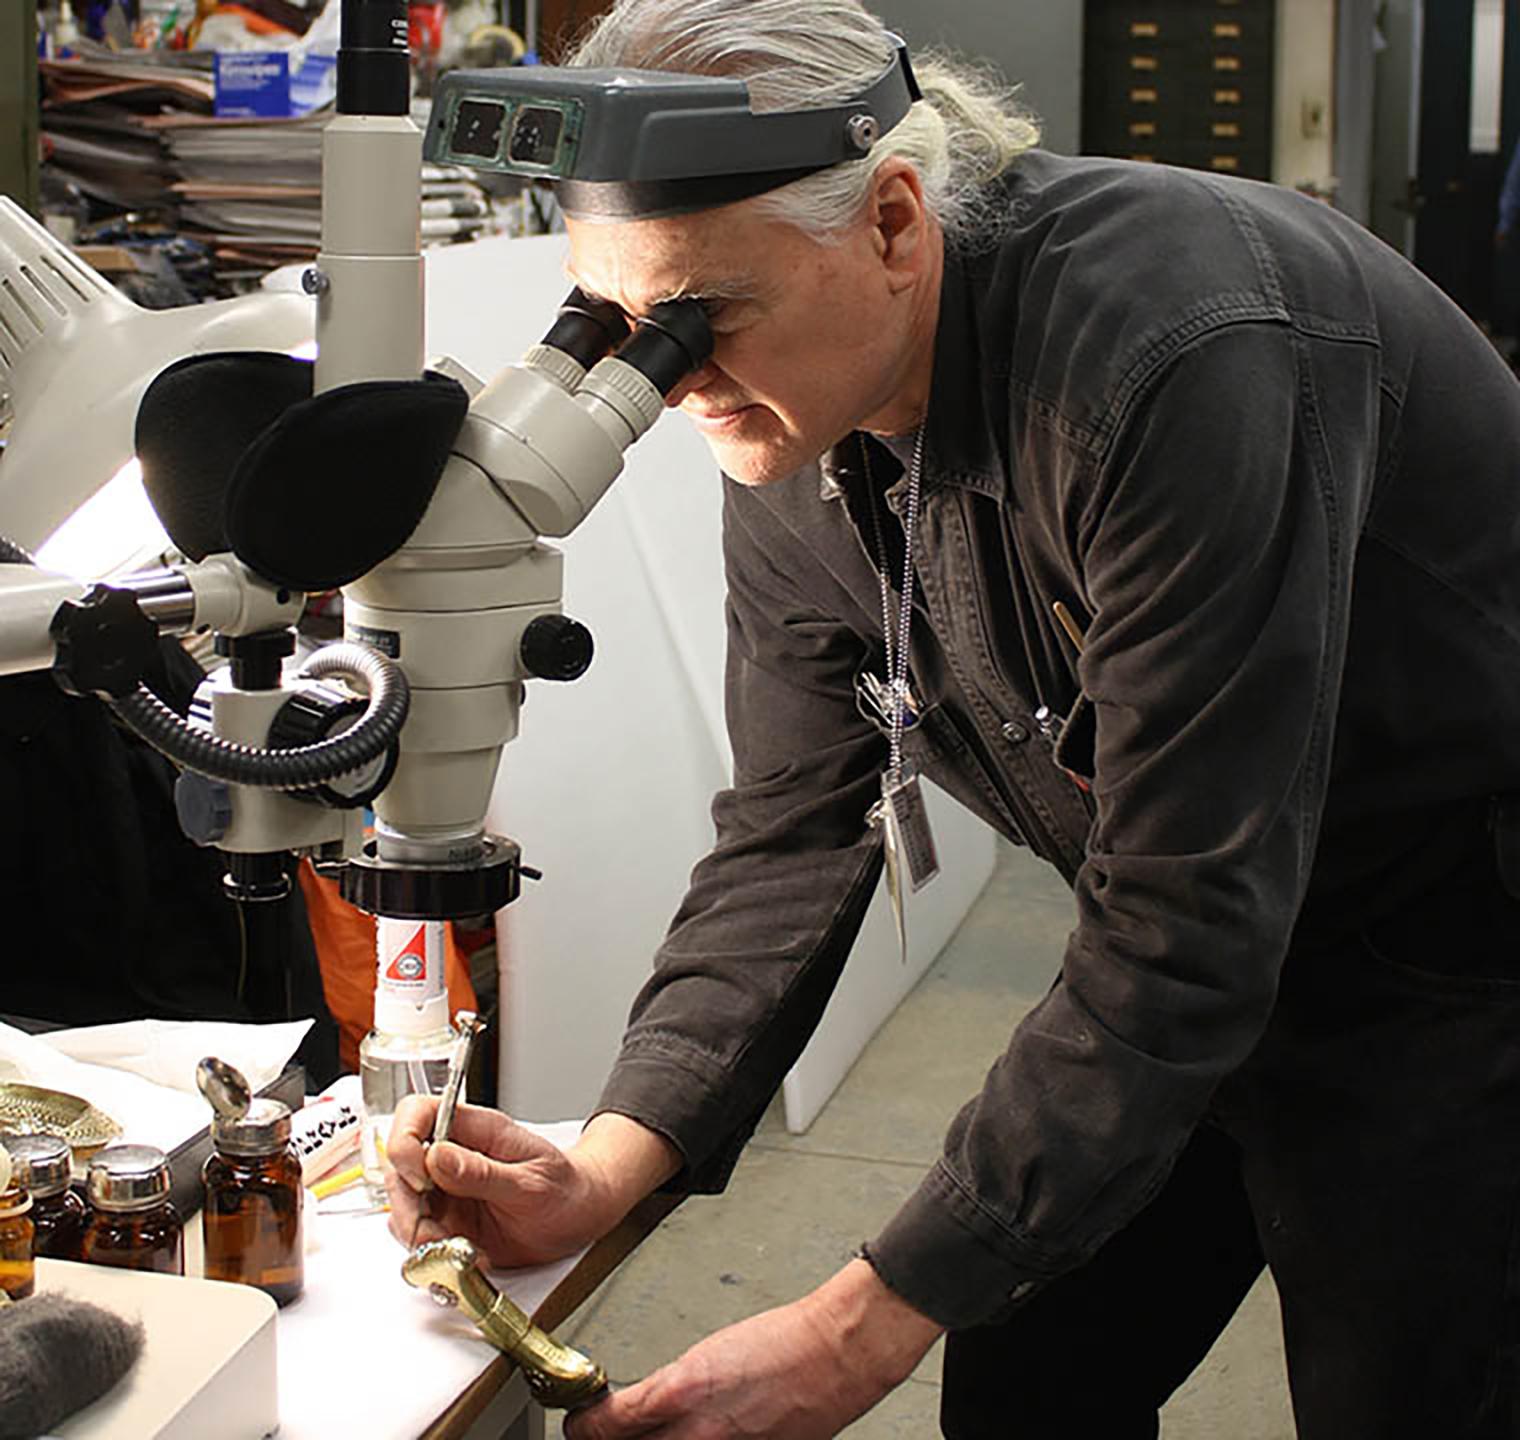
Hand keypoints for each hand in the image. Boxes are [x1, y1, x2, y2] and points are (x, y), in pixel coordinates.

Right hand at [385, 1102, 673, 1267]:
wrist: (579, 1217)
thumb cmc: (564, 1188)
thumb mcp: (530, 1181)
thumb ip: (482, 1172)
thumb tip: (436, 1156)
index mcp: (475, 1129)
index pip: (417, 1114)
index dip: (404, 1142)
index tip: (420, 1178)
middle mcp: (454, 1155)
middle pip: (399, 1165)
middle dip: (406, 1201)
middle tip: (432, 1228)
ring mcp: (446, 1188)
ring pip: (402, 1203)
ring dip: (416, 1231)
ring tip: (452, 1246)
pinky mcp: (447, 1220)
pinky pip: (416, 1232)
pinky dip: (427, 1250)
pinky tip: (458, 1254)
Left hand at [564, 1259, 942, 1438]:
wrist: (835, 1353)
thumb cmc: (781, 1341)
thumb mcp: (706, 1353)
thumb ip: (667, 1388)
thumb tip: (635, 1412)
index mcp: (682, 1390)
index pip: (606, 1427)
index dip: (584, 1429)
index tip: (579, 1425)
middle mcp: (697, 1434)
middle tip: (604, 1436)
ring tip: (647, 1434)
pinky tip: (688, 1438)